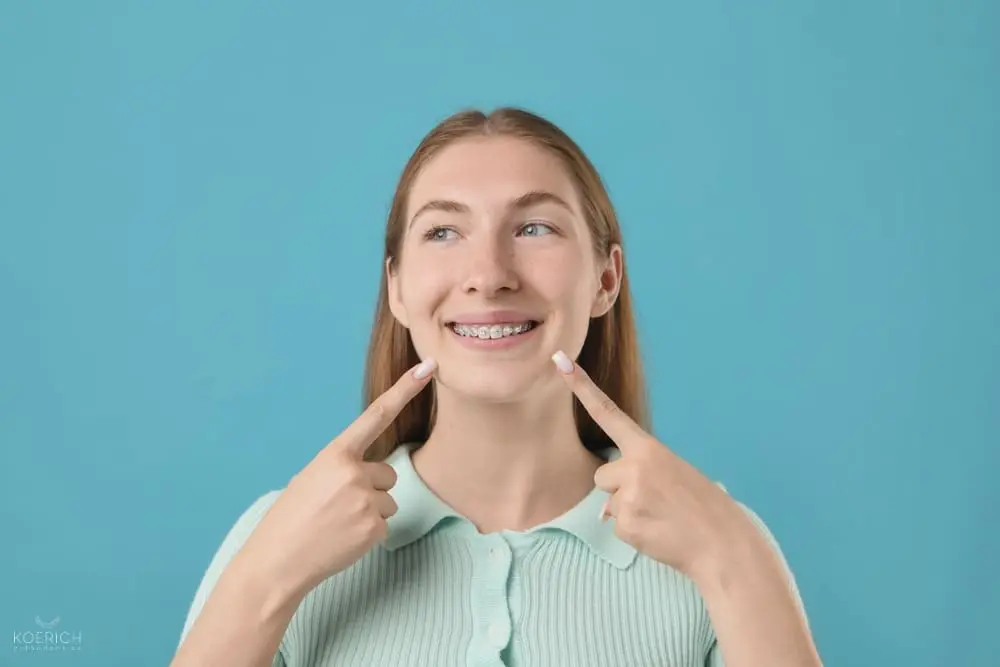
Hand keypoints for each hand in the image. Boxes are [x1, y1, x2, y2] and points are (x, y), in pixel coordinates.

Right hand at [239, 357, 437, 594]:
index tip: (428, 368)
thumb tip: (367, 472)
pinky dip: (367, 534)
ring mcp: (366, 502)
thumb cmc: (291, 518)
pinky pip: (384, 525)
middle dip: (371, 489)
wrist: (277, 561)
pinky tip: (343, 539)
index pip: (377, 415)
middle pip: (387, 474)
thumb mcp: (310, 478)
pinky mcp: (375, 529)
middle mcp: (354, 473)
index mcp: (335, 454)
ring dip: (370, 512)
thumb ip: (342, 467)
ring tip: (338, 524)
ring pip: (388, 501)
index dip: (404, 390)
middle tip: (338, 507)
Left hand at [552, 350, 743, 577]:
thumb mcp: (675, 474)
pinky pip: (617, 528)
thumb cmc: (703, 507)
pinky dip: (635, 534)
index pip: (608, 412)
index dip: (582, 388)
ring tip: (661, 518)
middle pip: (603, 476)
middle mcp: (634, 467)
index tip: (560, 363)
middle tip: (655, 501)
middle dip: (619, 489)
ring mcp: (629, 496)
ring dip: (628, 512)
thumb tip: (607, 507)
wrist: (723, 543)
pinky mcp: (626, 525)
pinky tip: (659, 533)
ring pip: (609, 504)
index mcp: (649, 448)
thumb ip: (640, 475)